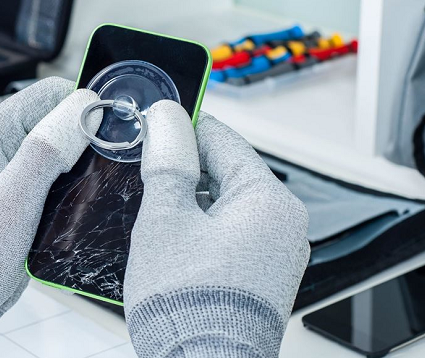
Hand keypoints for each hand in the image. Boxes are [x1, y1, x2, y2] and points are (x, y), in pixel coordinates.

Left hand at [0, 77, 100, 357]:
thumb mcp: (12, 200)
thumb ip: (46, 150)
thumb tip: (83, 107)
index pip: (49, 94)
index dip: (82, 108)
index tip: (108, 133)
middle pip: (57, 121)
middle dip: (84, 140)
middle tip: (101, 169)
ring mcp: (5, 172)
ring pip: (59, 151)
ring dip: (79, 168)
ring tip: (88, 192)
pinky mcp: (16, 197)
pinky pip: (53, 178)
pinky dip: (69, 189)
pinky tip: (76, 209)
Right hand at [124, 101, 309, 357]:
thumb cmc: (188, 304)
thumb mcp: (165, 219)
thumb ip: (168, 162)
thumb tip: (168, 118)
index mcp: (268, 199)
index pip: (222, 138)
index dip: (180, 128)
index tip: (149, 126)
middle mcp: (283, 224)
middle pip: (225, 172)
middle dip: (182, 171)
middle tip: (141, 177)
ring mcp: (276, 254)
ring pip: (225, 206)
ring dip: (188, 204)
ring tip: (152, 217)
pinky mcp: (262, 278)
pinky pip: (230, 236)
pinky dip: (200, 233)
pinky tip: (172, 246)